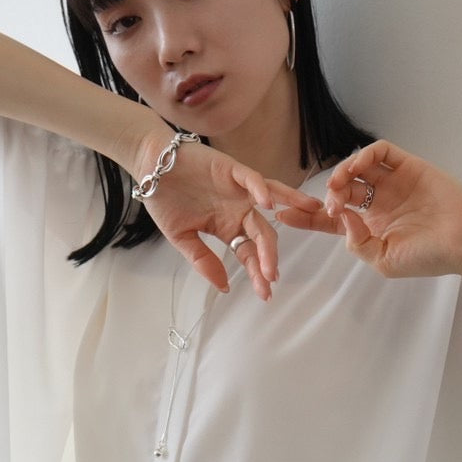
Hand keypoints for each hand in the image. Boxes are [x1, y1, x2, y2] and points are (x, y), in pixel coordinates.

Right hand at [130, 128, 323, 299]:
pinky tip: (268, 205)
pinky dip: (261, 190)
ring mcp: (239, 190)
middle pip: (262, 234)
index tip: (265, 292)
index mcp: (228, 228)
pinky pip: (252, 179)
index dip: (258, 272)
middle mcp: (239, 210)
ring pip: (270, 201)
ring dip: (291, 207)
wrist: (150, 168)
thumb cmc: (165, 200)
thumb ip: (203, 260)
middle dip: (269, 256)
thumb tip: (224, 287)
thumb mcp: (182, 238)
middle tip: (271, 275)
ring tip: (311, 213)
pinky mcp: (232, 170)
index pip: (249, 254)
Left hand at [273, 139, 461, 279]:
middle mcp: (379, 202)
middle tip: (328, 206)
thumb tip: (341, 216)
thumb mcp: (383, 261)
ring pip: (358, 168)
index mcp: (372, 227)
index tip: (282, 215)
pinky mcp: (409, 166)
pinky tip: (356, 169)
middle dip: (326, 196)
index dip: (307, 216)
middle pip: (341, 191)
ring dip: (342, 175)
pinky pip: (381, 152)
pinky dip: (364, 156)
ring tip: (340, 190)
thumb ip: (356, 242)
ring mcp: (394, 183)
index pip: (331, 219)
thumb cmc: (427, 257)